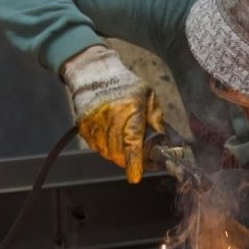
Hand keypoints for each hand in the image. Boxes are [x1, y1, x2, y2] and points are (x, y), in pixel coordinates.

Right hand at [61, 45, 164, 182]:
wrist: (94, 72)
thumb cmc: (126, 85)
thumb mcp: (149, 96)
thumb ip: (156, 120)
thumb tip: (165, 143)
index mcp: (131, 108)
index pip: (132, 140)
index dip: (134, 161)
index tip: (135, 176)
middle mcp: (111, 115)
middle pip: (118, 152)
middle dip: (128, 160)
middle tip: (135, 158)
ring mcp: (94, 121)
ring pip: (106, 152)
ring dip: (116, 154)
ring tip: (122, 142)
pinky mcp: (83, 125)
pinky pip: (95, 146)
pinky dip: (104, 147)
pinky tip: (109, 136)